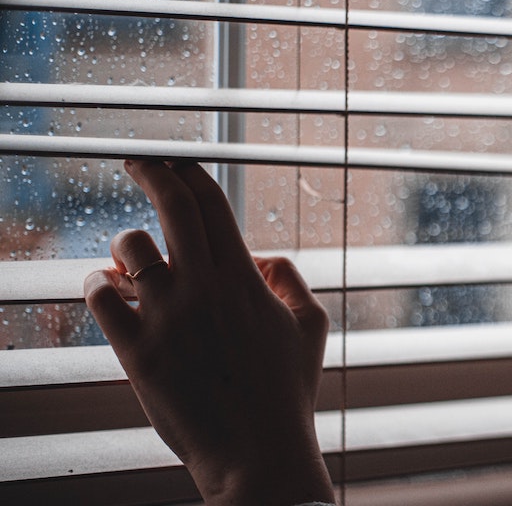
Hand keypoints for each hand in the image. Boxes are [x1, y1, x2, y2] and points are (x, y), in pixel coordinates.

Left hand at [83, 160, 334, 504]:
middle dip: (151, 172)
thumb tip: (263, 255)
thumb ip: (291, 280)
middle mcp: (206, 287)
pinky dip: (98, 285)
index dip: (188, 171)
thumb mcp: (311, 328)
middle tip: (138, 162)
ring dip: (126, 245)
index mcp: (246, 278)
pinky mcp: (137, 349)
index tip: (174, 161)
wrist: (257, 453)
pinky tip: (106, 290)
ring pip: (130, 248)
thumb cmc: (287, 394)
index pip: (212, 202)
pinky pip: (99, 296)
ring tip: (127, 259)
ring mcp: (168, 317)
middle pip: (171, 205)